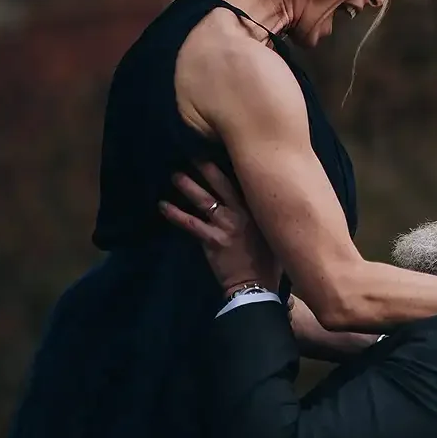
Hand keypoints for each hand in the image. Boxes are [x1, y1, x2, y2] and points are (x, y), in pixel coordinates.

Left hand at [160, 162, 278, 296]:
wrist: (256, 286)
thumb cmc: (269, 261)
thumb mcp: (274, 232)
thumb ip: (265, 215)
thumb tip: (260, 201)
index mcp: (259, 210)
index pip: (245, 182)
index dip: (234, 166)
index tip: (223, 151)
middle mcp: (242, 213)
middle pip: (222, 184)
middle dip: (207, 168)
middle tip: (194, 153)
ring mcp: (225, 225)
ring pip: (204, 200)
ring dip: (188, 186)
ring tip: (175, 175)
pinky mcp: (211, 240)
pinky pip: (190, 223)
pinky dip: (175, 214)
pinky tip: (163, 206)